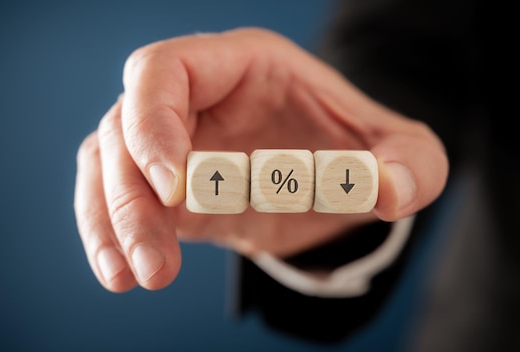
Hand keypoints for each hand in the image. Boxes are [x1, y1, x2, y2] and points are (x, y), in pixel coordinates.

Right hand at [74, 28, 447, 291]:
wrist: (340, 180)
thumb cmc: (364, 148)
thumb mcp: (406, 153)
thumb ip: (410, 167)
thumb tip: (389, 193)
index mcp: (244, 65)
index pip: (168, 68)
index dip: (155, 119)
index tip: (175, 184)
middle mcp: (199, 97)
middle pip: (125, 122)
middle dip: (129, 192)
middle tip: (155, 263)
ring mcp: (178, 141)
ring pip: (109, 163)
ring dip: (111, 221)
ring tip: (132, 278)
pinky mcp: (171, 188)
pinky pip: (118, 198)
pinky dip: (111, 233)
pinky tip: (124, 274)